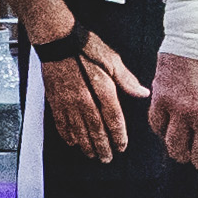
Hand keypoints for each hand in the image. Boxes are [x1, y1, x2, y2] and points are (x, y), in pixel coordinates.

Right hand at [37, 25, 147, 159]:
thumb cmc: (85, 46)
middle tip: (107, 158)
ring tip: (91, 154)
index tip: (121, 146)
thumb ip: (126, 80)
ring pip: (77, 129)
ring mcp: (67, 101)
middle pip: (94, 129)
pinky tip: (72, 142)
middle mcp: (83, 99)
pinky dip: (67, 134)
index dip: (118, 135)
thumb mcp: (111, 59)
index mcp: (101, 88)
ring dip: (85, 144)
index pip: (112, 118)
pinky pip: (61, 122)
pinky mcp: (55, 99)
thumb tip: (142, 93)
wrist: (57, 39)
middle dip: (102, 146)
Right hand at [148, 50, 197, 168]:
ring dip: (176, 147)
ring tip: (182, 145)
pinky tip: (169, 125)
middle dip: (192, 158)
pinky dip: (161, 128)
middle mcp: (196, 114)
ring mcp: (176, 106)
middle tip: (196, 155)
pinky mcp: (161, 95)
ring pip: (170, 143)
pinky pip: (155, 123)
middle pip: (187, 153)